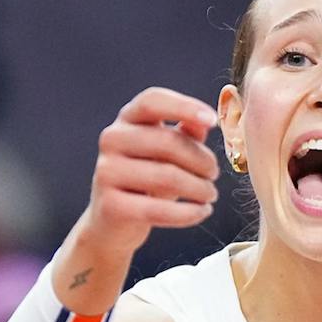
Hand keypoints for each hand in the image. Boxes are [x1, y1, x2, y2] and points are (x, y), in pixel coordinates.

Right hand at [87, 87, 219, 250]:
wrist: (114, 220)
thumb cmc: (147, 179)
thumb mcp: (166, 153)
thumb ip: (186, 134)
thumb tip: (205, 124)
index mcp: (127, 119)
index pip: (153, 101)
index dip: (185, 107)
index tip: (213, 121)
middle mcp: (112, 139)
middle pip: (168, 141)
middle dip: (202, 160)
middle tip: (214, 173)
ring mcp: (107, 172)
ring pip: (167, 177)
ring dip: (200, 188)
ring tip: (210, 194)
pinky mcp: (111, 206)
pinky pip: (159, 210)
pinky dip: (189, 213)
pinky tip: (202, 211)